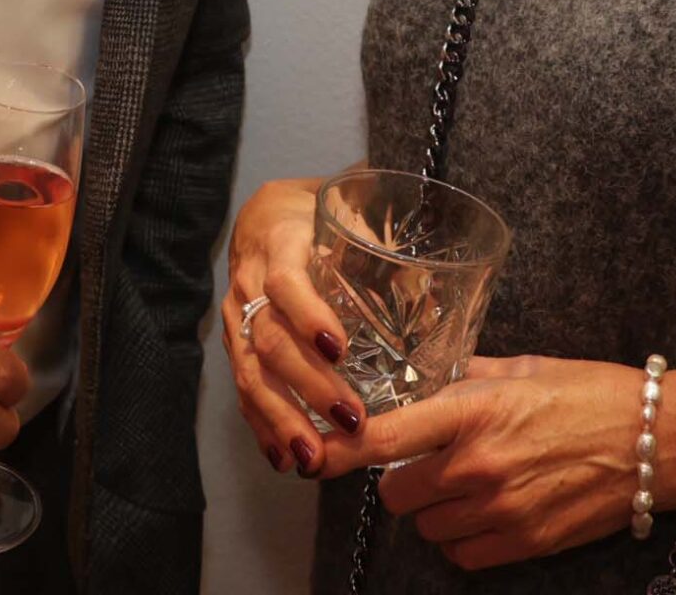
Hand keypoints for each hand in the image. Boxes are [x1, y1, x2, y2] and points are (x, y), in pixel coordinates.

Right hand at [220, 174, 362, 477]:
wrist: (261, 219)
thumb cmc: (317, 220)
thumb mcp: (347, 218)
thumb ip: (383, 254)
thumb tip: (440, 302)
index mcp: (280, 245)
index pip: (285, 282)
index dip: (308, 316)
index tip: (340, 349)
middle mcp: (250, 284)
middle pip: (270, 339)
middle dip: (309, 385)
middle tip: (351, 420)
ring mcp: (237, 319)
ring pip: (251, 373)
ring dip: (283, 420)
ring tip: (313, 457)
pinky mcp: (235, 346)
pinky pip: (244, 390)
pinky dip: (263, 427)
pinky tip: (284, 458)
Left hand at [313, 356, 648, 571]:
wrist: (658, 440)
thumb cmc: (594, 392)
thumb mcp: (525, 367)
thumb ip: (467, 376)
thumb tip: (424, 378)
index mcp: (475, 409)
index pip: (386, 437)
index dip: (340, 449)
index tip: (314, 453)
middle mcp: (480, 464)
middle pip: (397, 492)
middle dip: (404, 477)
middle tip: (427, 460)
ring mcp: (502, 509)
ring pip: (427, 527)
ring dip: (434, 510)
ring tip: (465, 484)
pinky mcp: (524, 542)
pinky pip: (462, 554)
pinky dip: (462, 539)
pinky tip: (484, 512)